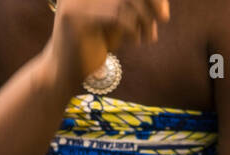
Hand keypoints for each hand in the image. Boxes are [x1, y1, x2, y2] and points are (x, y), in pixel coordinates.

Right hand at [44, 0, 169, 92]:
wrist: (65, 72)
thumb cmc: (94, 47)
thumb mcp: (117, 23)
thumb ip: (133, 9)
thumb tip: (160, 4)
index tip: (163, 11)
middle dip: (151, 1)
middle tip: (164, 18)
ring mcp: (76, 1)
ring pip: (124, 0)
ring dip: (144, 19)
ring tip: (148, 37)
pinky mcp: (75, 17)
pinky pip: (116, 15)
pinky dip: (132, 28)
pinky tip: (135, 41)